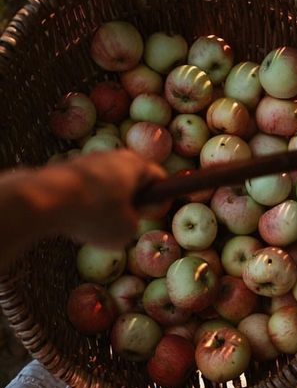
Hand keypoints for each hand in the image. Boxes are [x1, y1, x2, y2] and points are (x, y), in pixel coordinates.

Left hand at [36, 150, 166, 248]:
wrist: (45, 201)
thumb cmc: (95, 215)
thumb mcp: (126, 231)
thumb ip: (133, 224)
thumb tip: (123, 221)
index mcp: (135, 165)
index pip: (159, 178)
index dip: (161, 198)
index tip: (154, 213)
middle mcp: (113, 156)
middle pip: (131, 179)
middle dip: (130, 201)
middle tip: (126, 223)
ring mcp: (88, 160)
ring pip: (106, 184)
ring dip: (105, 203)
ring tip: (95, 225)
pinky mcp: (66, 169)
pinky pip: (84, 188)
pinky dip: (83, 203)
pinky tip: (74, 220)